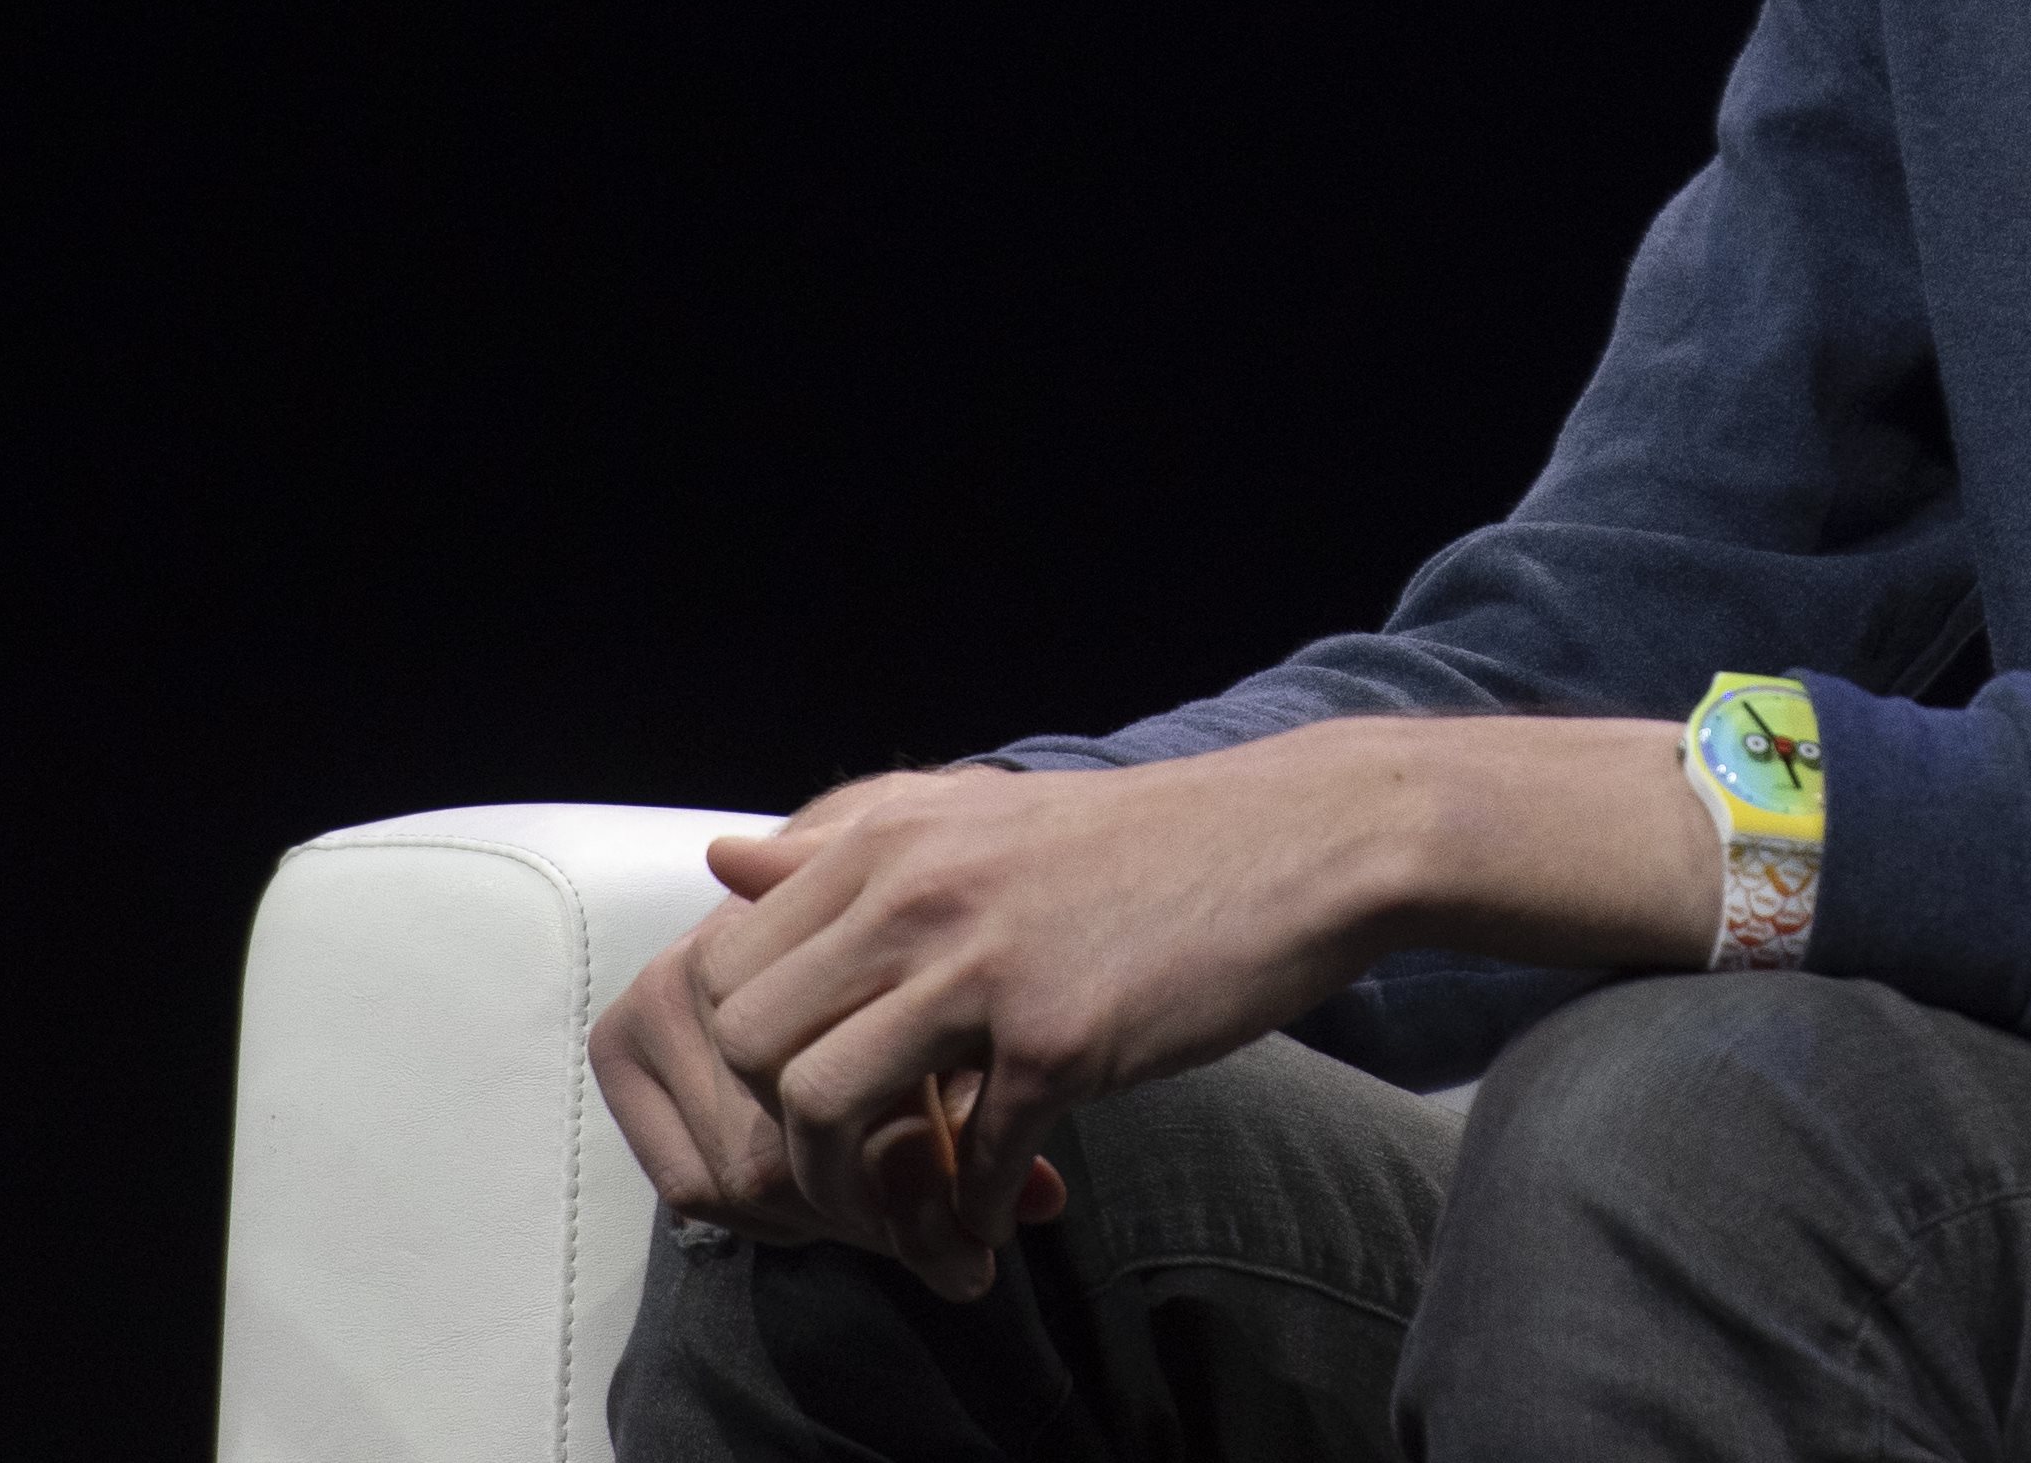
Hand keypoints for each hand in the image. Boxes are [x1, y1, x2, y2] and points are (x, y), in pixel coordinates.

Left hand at [680, 722, 1709, 1297]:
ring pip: (826, 1106)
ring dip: (853, 1186)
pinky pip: (969, 1160)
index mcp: (886, 835)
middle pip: (751, 1042)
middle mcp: (915, 890)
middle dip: (781, 1128)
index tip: (800, 1100)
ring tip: (908, 1208)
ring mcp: (985, 964)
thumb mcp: (978, 815)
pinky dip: (972, 1214)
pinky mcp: (1061, 1037)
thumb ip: (849, 841)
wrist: (1305, 841)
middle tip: (846, 1168)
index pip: (725, 966)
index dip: (741, 1059)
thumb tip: (725, 858)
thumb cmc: (1145, 841)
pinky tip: (1005, 1216)